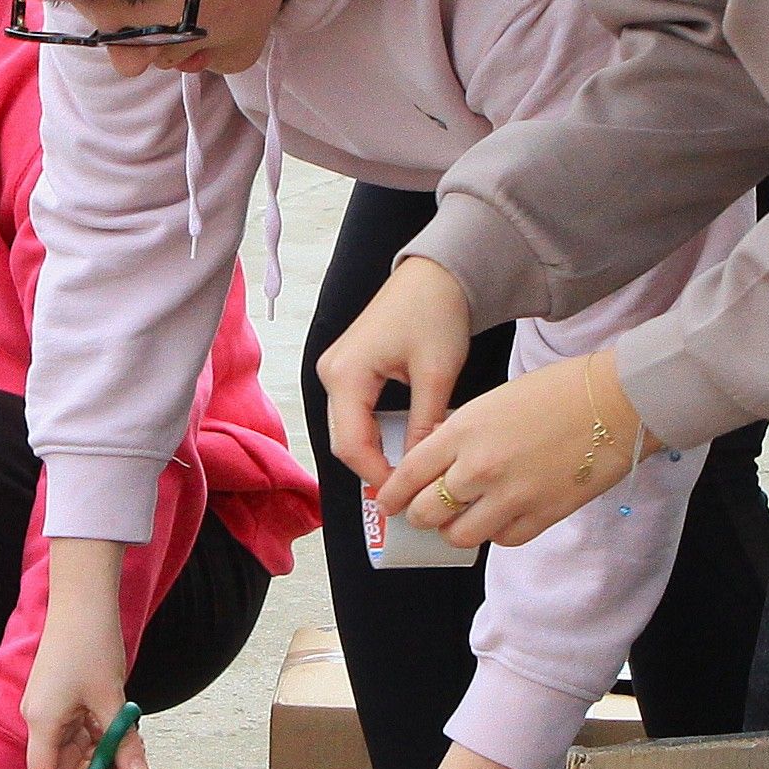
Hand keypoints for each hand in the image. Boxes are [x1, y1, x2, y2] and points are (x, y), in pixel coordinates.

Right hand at [24, 541, 148, 768]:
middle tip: (131, 764)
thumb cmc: (91, 644)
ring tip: (129, 732)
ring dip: (103, 751)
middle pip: (64, 767)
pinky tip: (118, 720)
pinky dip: (100, 734)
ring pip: (76, 750)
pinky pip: (80, 731)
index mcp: (43, 722)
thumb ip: (123, 740)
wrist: (83, 600)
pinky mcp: (61, 699)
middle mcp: (41, 719)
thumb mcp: (113, 699)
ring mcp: (51, 709)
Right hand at [318, 253, 477, 486]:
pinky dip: (375, 433)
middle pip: (344, 440)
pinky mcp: (347, 368)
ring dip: (374, 452)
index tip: (407, 495)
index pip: (352, 444)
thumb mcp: (437, 374)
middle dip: (374, 468)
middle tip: (408, 491)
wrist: (436, 273)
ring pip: (348, 429)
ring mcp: (336, 370)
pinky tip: (400, 445)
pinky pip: (354, 413)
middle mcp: (331, 373)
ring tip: (407, 472)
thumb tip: (422, 471)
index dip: (377, 475)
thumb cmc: (436, 312)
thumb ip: (426, 425)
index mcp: (346, 374)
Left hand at [378, 351, 643, 555]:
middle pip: (427, 512)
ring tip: (459, 520)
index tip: (388, 501)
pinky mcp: (542, 516)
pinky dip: (495, 533)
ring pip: (460, 534)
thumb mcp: (492, 401)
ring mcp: (512, 497)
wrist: (616, 403)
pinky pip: (502, 540)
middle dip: (419, 515)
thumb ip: (458, 434)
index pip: (408, 475)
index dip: (392, 494)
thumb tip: (432, 461)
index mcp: (464, 431)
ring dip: (454, 530)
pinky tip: (499, 518)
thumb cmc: (556, 392)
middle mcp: (480, 468)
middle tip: (422, 513)